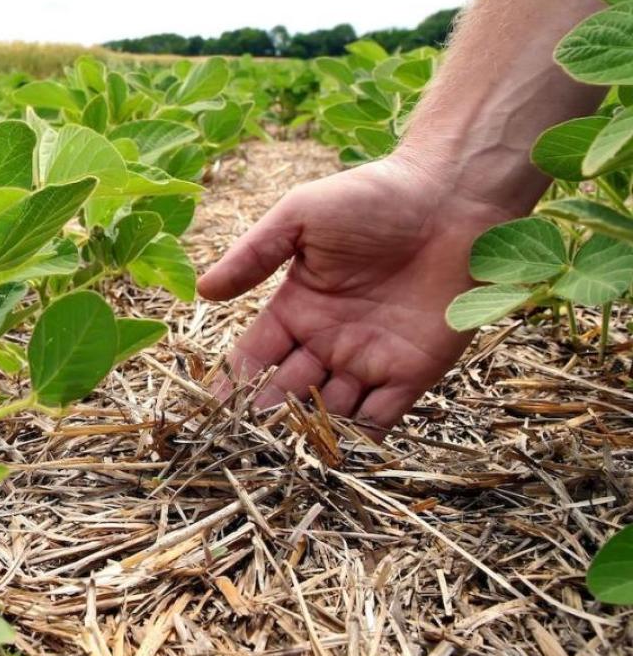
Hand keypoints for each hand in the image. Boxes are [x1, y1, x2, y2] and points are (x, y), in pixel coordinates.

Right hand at [196, 153, 516, 438]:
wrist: (452, 200)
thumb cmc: (372, 198)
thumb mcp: (298, 217)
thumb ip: (252, 255)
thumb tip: (203, 291)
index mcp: (297, 308)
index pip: (255, 356)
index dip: (234, 382)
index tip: (213, 409)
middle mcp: (328, 341)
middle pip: (287, 391)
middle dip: (266, 417)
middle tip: (244, 444)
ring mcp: (369, 360)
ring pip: (328, 412)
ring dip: (307, 433)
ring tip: (284, 457)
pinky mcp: (413, 373)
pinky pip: (380, 418)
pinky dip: (358, 440)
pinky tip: (335, 456)